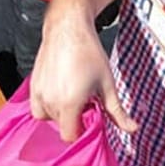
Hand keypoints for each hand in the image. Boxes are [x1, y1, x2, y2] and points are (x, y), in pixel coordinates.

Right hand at [30, 3, 136, 141]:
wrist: (68, 29)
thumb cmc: (88, 53)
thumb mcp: (107, 84)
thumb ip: (117, 112)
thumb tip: (132, 129)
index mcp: (69, 104)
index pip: (70, 136)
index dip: (82, 132)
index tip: (91, 118)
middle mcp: (50, 101)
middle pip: (61, 126)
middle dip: (74, 119)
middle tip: (86, 101)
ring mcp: (38, 93)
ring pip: (49, 117)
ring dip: (61, 112)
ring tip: (73, 94)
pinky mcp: (32, 85)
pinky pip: (37, 106)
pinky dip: (48, 105)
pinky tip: (60, 91)